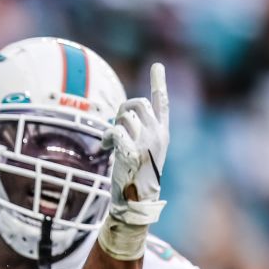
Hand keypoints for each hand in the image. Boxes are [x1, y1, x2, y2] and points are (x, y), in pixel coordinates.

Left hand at [102, 62, 168, 225]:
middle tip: (116, 124)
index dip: (159, 83)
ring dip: (112, 127)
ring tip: (111, 142)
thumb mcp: (143, 151)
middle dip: (122, 109)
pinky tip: (105, 148)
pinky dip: (107, 137)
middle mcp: (158, 135)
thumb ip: (139, 132)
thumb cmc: (135, 176)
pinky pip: (115, 130)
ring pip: (124, 116)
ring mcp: (146, 144)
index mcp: (163, 133)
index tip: (157, 65)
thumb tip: (124, 115)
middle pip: (137, 103)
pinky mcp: (132, 152)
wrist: (136, 202)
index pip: (161, 103)